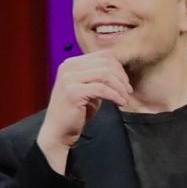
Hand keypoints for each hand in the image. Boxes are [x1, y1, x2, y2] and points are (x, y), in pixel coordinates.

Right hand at [37, 50, 132, 173]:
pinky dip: (115, 96)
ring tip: (125, 98)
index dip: (119, 67)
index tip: (126, 82)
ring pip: (105, 74)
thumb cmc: (75, 112)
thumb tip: (120, 70)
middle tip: (128, 91)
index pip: (103, 55)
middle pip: (105, 62)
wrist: (58, 132)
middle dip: (121, 77)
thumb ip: (99, 78)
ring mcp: (69, 79)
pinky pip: (102, 89)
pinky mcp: (73, 92)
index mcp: (71, 63)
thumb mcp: (88, 89)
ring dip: (120, 87)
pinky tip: (120, 103)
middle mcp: (68, 67)